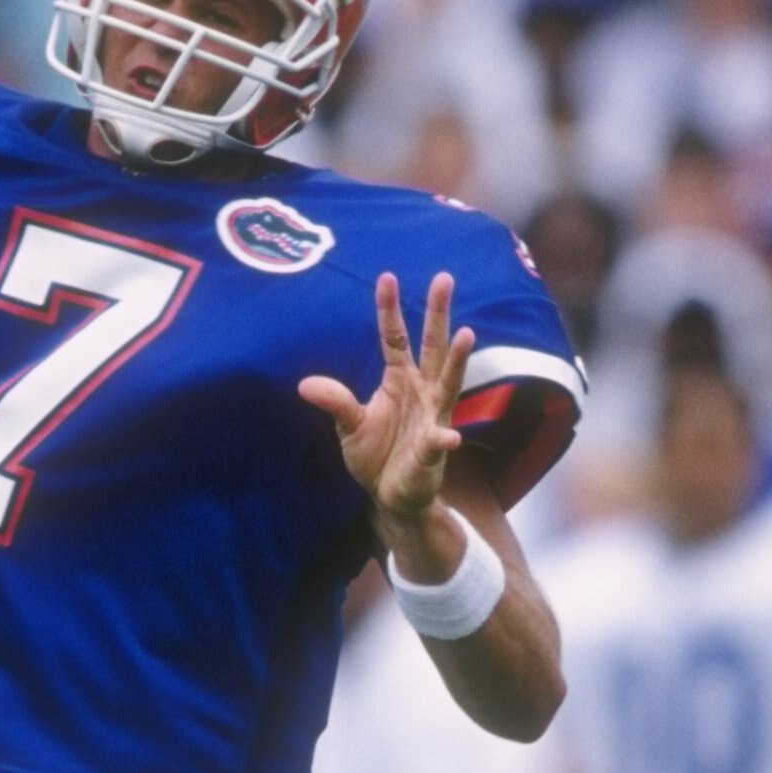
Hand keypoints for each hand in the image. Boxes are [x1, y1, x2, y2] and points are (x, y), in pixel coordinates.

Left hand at [300, 269, 475, 575]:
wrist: (392, 495)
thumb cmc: (376, 454)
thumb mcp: (350, 425)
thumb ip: (336, 402)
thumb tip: (305, 384)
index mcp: (400, 379)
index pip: (395, 338)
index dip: (389, 310)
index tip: (387, 277)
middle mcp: (422, 391)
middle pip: (432, 346)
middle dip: (437, 314)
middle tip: (444, 278)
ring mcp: (433, 418)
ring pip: (448, 383)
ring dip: (458, 360)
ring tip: (466, 335)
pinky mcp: (434, 451)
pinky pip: (438, 443)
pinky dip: (442, 440)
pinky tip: (448, 437)